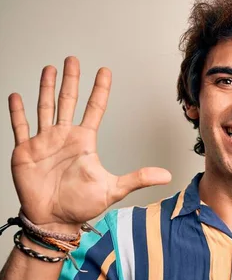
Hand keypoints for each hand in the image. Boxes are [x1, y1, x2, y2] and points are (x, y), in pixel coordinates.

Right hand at [8, 57, 171, 232]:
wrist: (55, 219)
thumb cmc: (81, 205)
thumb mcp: (114, 189)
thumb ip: (138, 178)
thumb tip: (167, 176)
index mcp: (84, 141)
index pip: (94, 108)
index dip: (99, 90)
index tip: (104, 71)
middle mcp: (65, 136)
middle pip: (68, 101)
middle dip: (71, 80)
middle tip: (73, 59)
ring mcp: (44, 142)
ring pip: (45, 107)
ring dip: (46, 88)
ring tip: (49, 69)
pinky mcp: (25, 151)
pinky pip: (20, 127)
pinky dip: (18, 112)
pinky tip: (16, 96)